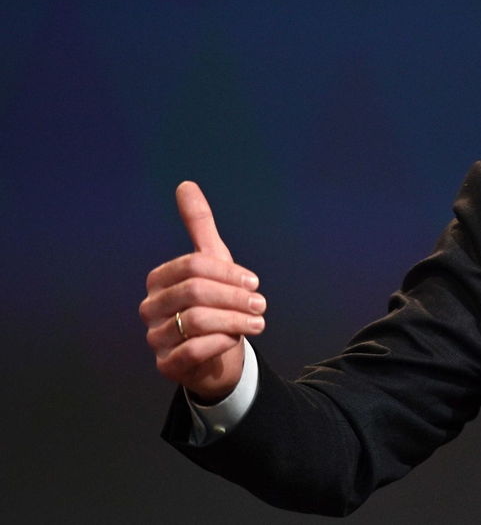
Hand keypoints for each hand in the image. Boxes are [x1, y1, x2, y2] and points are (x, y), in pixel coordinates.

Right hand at [140, 182, 265, 402]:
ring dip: (236, 320)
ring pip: (197, 321)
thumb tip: (186, 185)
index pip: (194, 266)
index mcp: (159, 280)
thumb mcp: (213, 262)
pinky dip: (222, 342)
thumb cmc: (215, 303)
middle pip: (196, 291)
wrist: (218, 354)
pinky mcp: (166, 364)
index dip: (229, 274)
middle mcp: (150, 308)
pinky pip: (195, 350)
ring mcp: (155, 337)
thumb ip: (199, 226)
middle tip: (261, 304)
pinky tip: (235, 340)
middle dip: (235, 298)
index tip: (253, 283)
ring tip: (257, 322)